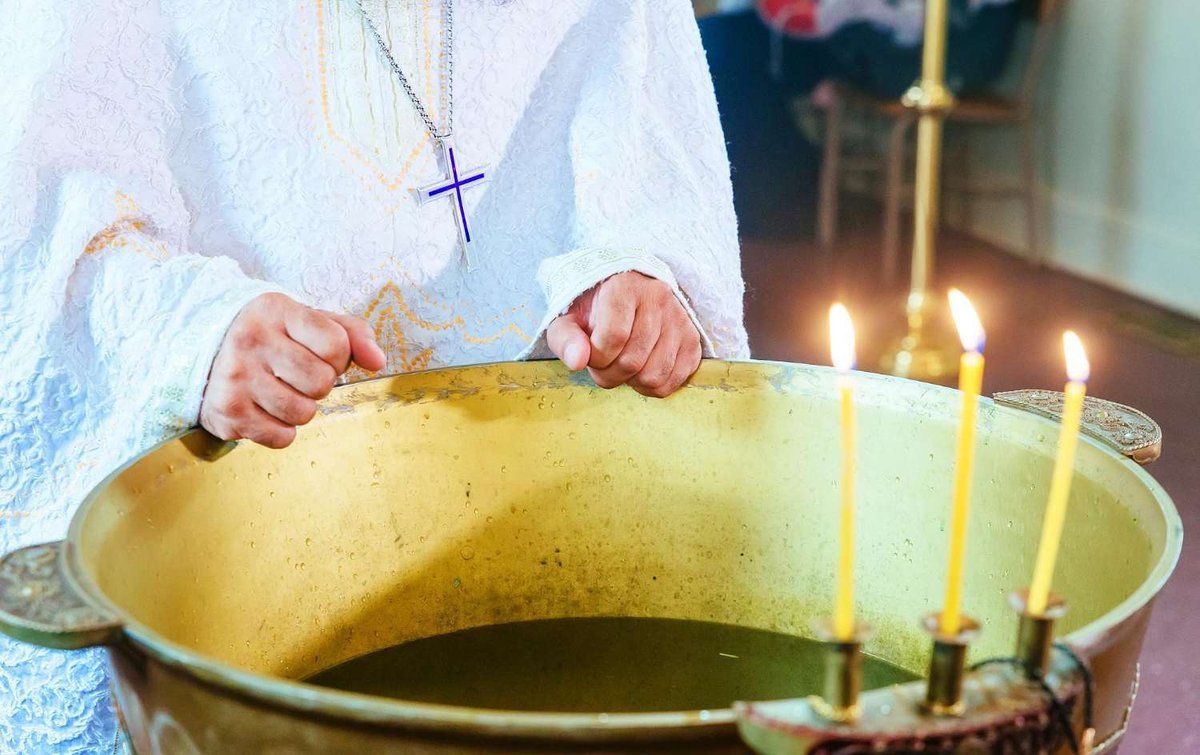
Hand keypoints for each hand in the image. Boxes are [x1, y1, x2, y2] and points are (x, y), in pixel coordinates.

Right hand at [200, 293, 385, 447]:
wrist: (204, 353)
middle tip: (296, 375)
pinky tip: (264, 408)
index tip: (319, 354)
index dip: (338, 358)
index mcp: (276, 310)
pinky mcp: (227, 412)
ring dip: (301, 408)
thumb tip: (378, 361)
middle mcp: (251, 339)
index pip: (337, 344)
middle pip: (322, 382)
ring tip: (280, 391)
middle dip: (318, 384)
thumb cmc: (271, 337)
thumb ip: (352, 333)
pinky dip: (280, 430)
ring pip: (304, 413)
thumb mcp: (308, 322)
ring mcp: (235, 377)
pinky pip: (282, 437)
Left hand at [546, 272, 701, 397]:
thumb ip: (565, 338)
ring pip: (654, 375)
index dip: (596, 358)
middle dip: (609, 374)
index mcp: (624, 287)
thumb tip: (576, 361)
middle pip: (633, 362)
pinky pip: (673, 381)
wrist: (627, 292)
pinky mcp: (692, 339)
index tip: (590, 356)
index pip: (613, 337)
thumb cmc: (594, 309)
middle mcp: (657, 298)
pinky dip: (652, 386)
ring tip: (621, 365)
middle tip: (603, 364)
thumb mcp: (568, 318)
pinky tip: (641, 370)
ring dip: (631, 382)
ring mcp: (679, 319)